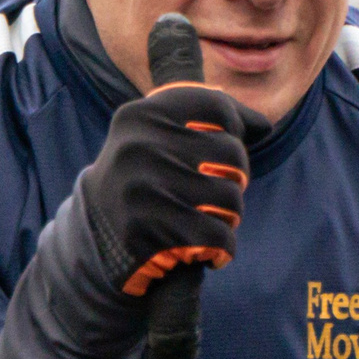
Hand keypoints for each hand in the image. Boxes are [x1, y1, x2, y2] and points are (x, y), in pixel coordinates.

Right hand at [76, 83, 270, 297]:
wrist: (95, 230)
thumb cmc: (145, 175)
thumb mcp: (160, 134)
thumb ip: (210, 119)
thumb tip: (264, 126)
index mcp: (141, 115)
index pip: (217, 107)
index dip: (234, 130)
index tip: (220, 151)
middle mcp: (138, 146)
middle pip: (232, 154)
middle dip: (235, 179)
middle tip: (216, 194)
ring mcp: (139, 190)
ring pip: (230, 198)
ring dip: (230, 216)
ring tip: (210, 220)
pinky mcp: (145, 234)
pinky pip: (216, 238)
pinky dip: (223, 248)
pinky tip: (211, 251)